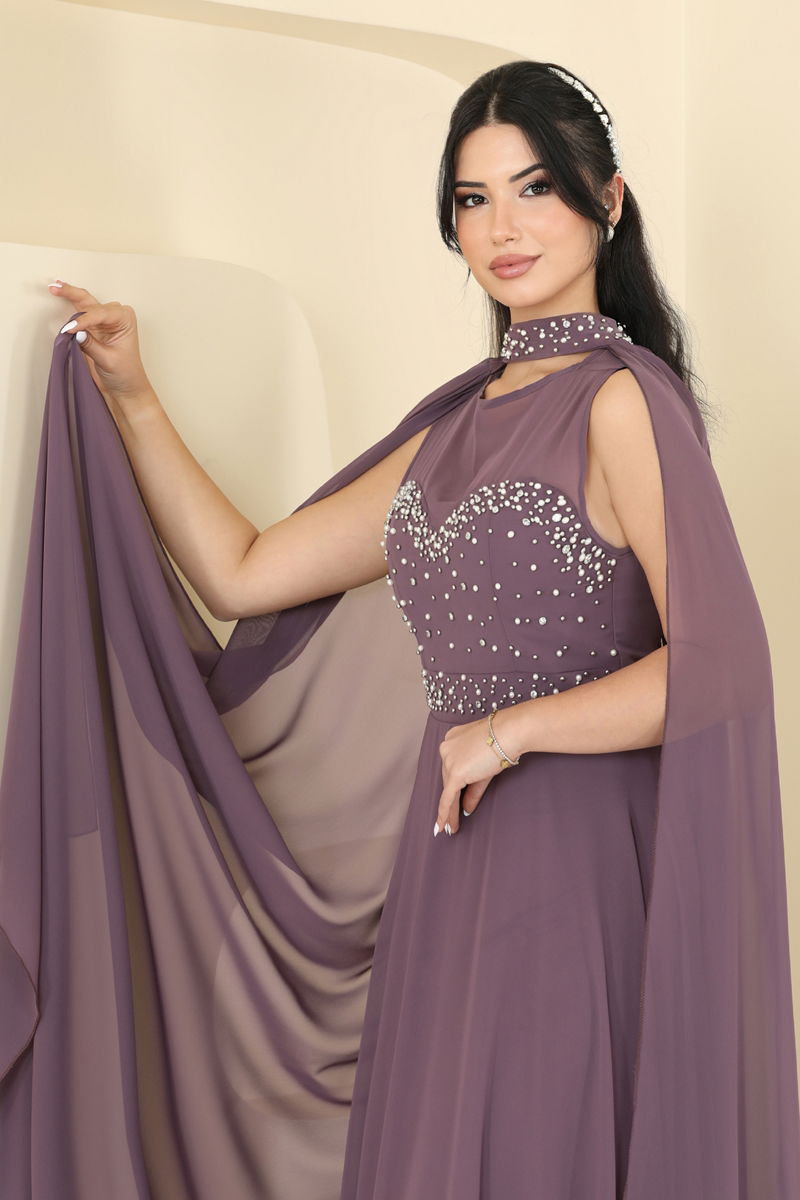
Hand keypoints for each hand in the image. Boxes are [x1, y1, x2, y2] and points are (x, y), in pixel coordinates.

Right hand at [47, 280, 152, 401]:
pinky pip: (80, 311)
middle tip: (56, 288)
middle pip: (91, 302)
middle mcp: (116, 315)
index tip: (70, 329)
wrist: (126, 386)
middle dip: (73, 294)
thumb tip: (76, 332)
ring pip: (85, 302)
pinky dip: (70, 302)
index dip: (83, 320)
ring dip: (69, 294)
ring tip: (54, 287)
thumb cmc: (125, 373)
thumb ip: (91, 345)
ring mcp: (104, 319)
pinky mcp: (94, 326)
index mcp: (125, 319)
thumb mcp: (107, 360)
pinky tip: (59, 292)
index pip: (100, 314)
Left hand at [435, 708, 521, 836]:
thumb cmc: (505, 741)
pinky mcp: (455, 772)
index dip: (452, 785)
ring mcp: (449, 759)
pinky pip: (448, 798)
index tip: (452, 798)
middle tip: (450, 820)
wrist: (510, 732)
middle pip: (448, 780)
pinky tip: (444, 826)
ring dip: (449, 811)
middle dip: (450, 801)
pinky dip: (445, 814)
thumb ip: (474, 787)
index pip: (452, 767)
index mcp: (453, 740)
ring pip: (448, 790)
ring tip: (450, 828)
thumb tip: (467, 808)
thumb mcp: (486, 767)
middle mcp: (446, 748)